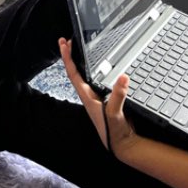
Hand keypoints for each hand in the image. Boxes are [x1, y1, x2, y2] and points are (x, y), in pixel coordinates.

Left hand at [59, 37, 137, 157]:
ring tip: (78, 49)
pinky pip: (96, 81)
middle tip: (66, 41)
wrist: (123, 145)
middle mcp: (89, 96)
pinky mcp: (106, 100)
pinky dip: (93, 71)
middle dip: (70, 56)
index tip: (63, 44)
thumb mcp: (115, 112)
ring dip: (80, 62)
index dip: (67, 58)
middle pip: (75, 71)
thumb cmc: (114, 132)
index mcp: (87, 97)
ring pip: (85, 76)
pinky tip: (98, 67)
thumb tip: (123, 77)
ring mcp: (97, 98)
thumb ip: (118, 95)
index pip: (73, 73)